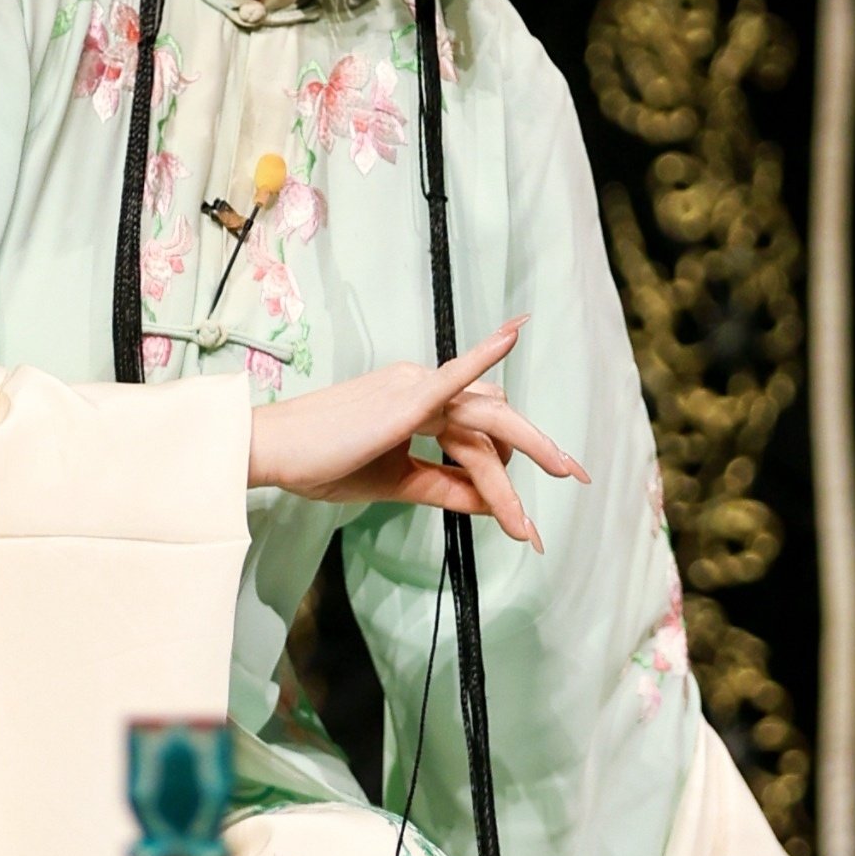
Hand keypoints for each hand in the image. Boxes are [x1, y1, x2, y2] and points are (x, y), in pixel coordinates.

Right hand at [246, 317, 588, 546]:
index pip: (476, 435)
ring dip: (522, 453)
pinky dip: (483, 356)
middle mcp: (422, 386)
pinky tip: (512, 336)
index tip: (522, 519)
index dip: (502, 474)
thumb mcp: (395, 482)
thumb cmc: (323, 462)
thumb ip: (443, 488)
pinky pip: (452, 376)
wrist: (275, 453)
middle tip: (579, 475)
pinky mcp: (404, 399)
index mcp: (418, 401)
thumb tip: (489, 505)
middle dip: (538, 448)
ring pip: (483, 426)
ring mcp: (414, 388)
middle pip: (493, 420)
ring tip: (564, 473)